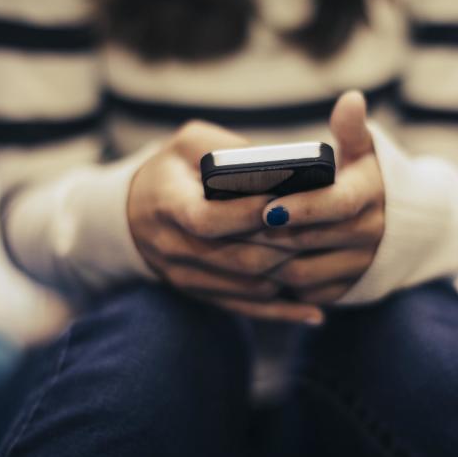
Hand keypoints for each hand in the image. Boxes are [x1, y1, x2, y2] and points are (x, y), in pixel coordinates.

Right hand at [128, 120, 324, 324]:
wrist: (132, 214)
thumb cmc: (171, 170)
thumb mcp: (188, 144)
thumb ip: (226, 149)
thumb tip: (280, 166)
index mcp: (168, 206)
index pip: (207, 220)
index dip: (247, 215)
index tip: (284, 202)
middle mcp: (175, 248)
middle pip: (238, 258)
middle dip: (283, 247)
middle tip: (322, 234)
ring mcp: (187, 277)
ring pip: (247, 287)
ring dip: (288, 276)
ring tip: (324, 262)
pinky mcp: (202, 294)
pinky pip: (245, 310)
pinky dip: (281, 312)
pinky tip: (313, 311)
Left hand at [244, 91, 384, 303]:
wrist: (402, 226)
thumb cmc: (368, 178)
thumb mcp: (366, 151)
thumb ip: (353, 128)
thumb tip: (351, 99)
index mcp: (370, 196)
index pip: (335, 204)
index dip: (302, 207)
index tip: (269, 206)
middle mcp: (370, 234)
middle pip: (310, 241)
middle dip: (268, 235)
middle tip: (229, 228)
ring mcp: (358, 266)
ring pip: (302, 272)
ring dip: (266, 262)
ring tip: (234, 246)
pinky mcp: (346, 290)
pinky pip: (306, 293)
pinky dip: (278, 284)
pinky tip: (252, 267)